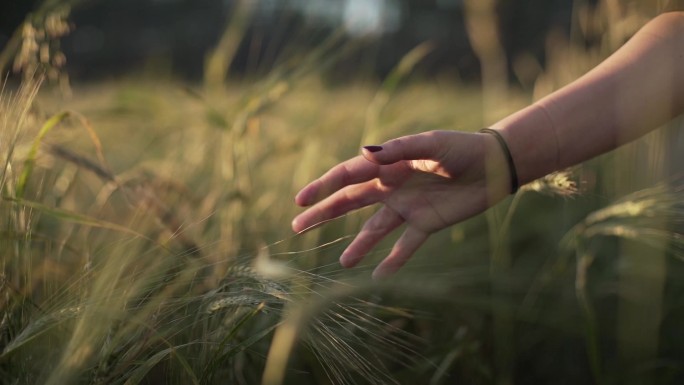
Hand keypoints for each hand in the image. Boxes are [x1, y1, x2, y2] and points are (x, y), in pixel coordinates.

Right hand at [292, 130, 511, 277]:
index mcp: (389, 164)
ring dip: (358, 245)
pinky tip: (378, 277)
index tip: (300, 200)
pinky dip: (392, 261)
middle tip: (297, 227)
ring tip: (343, 262)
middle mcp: (392, 187)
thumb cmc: (463, 148)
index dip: (323, 187)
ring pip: (374, 229)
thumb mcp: (432, 144)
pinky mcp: (426, 224)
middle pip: (350, 202)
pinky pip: (405, 246)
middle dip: (324, 213)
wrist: (495, 166)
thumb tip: (365, 152)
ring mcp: (407, 207)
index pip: (348, 175)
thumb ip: (400, 149)